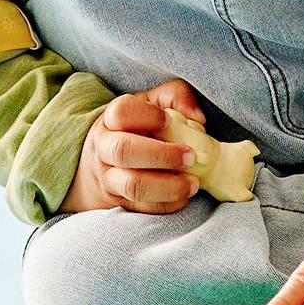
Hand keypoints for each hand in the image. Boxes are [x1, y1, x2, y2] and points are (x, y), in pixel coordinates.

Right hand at [63, 78, 206, 214]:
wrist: (106, 163)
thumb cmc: (138, 128)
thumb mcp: (152, 104)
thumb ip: (175, 96)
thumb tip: (197, 116)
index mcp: (111, 121)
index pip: (121, 112)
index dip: (147, 116)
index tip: (169, 120)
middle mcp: (105, 149)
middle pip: (124, 151)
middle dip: (161, 155)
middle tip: (190, 156)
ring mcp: (110, 178)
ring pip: (132, 185)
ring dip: (167, 186)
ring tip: (193, 183)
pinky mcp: (120, 202)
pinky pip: (143, 208)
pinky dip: (167, 204)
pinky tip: (184, 196)